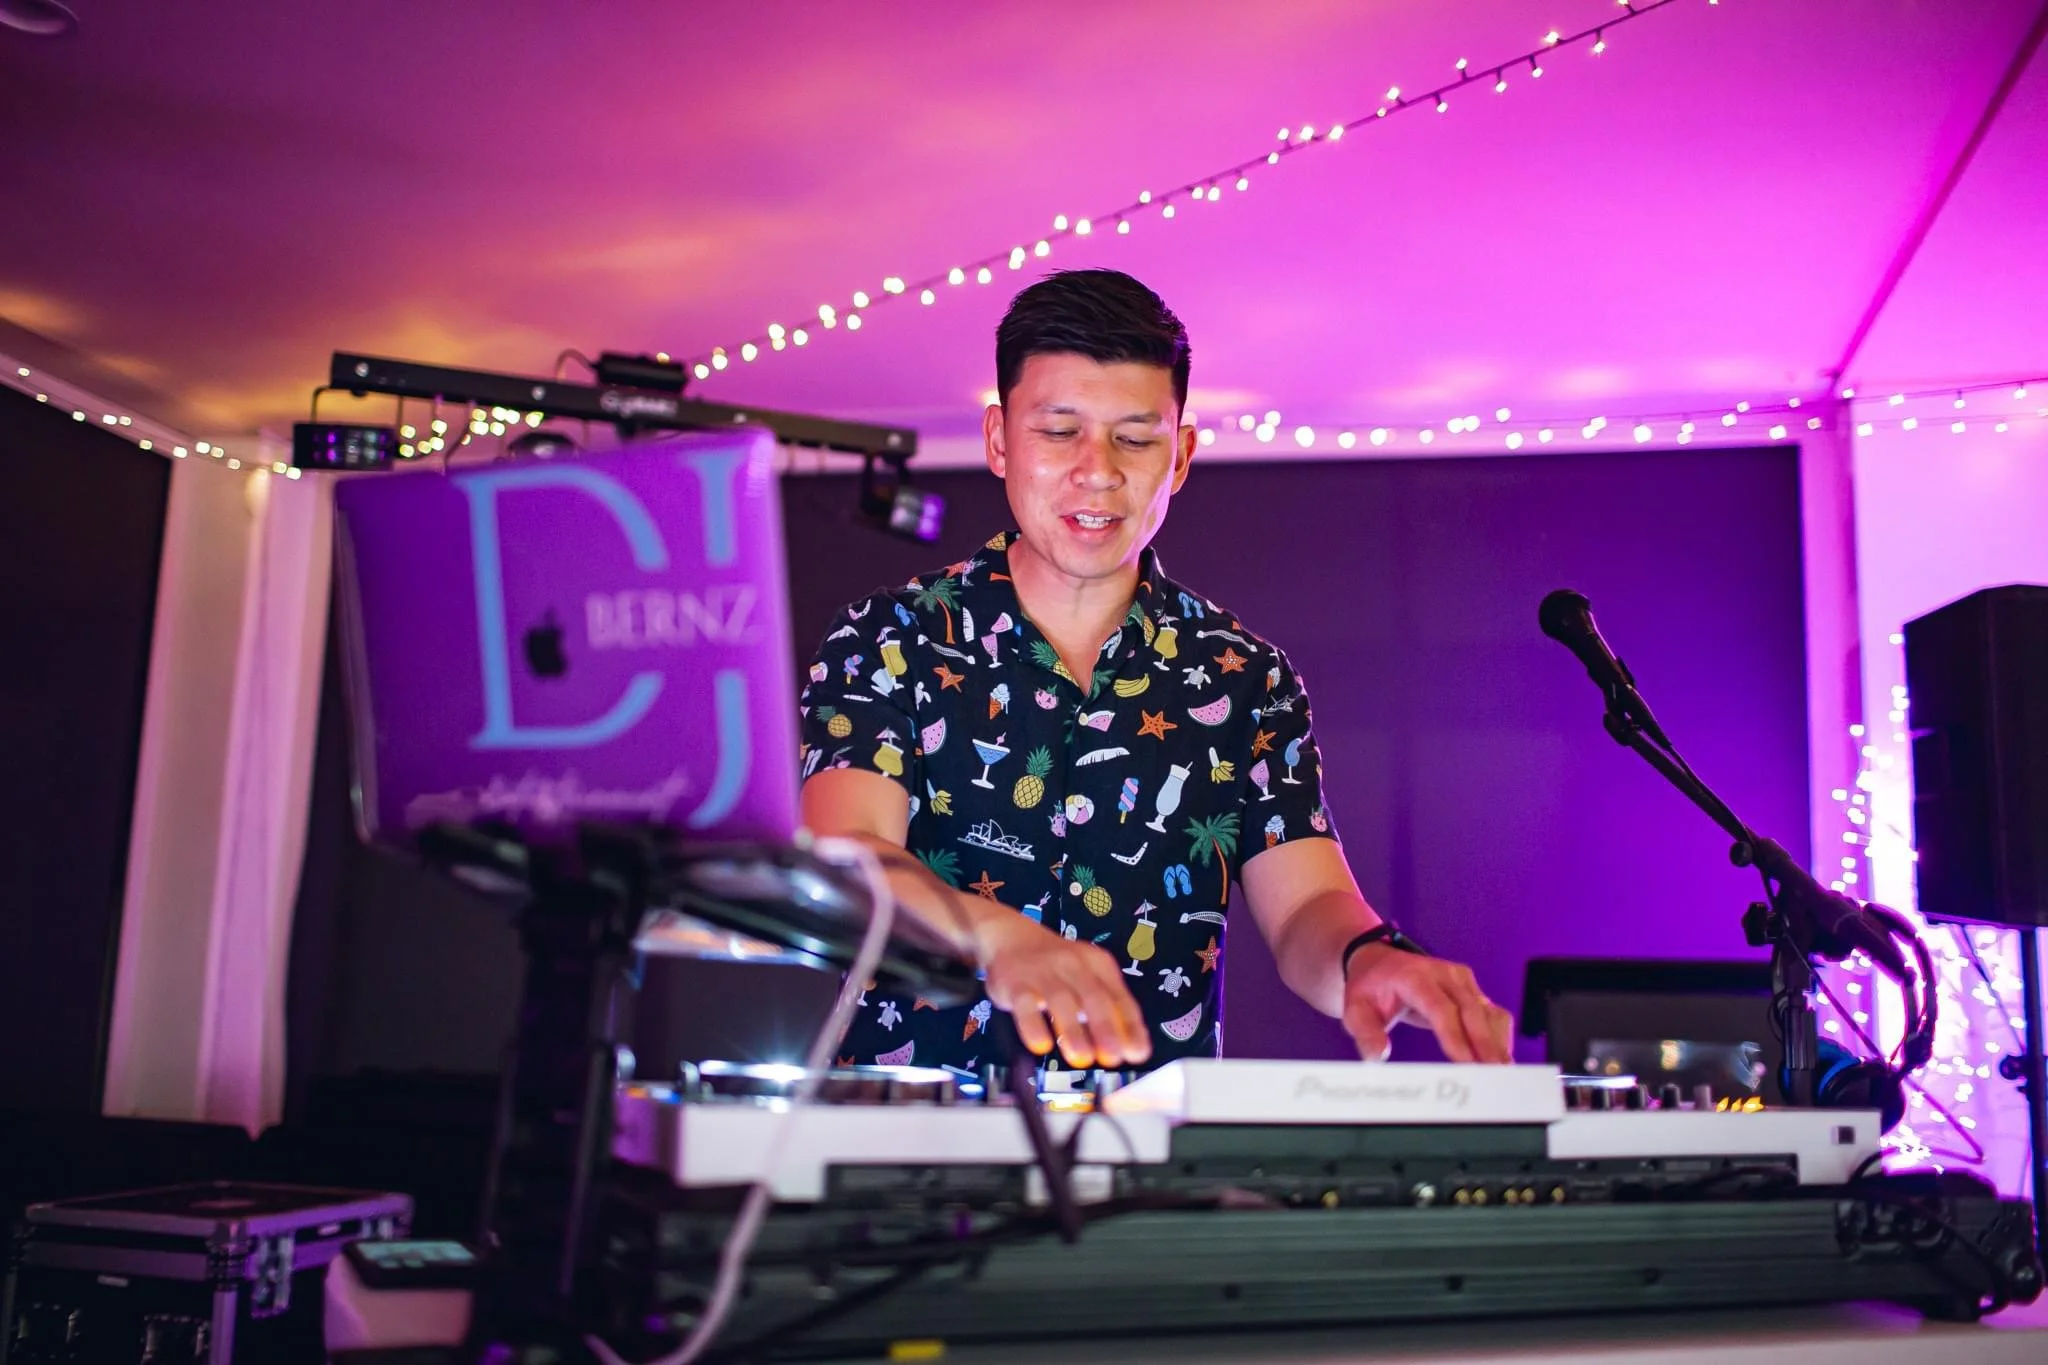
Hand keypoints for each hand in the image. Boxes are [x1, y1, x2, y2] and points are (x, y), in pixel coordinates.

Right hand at [974, 914, 1151, 1069]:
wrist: (1012, 937)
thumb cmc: (1057, 969)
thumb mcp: (1087, 981)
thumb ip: (1109, 1013)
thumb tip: (1133, 1051)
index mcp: (1099, 964)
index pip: (1120, 998)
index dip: (1130, 1026)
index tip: (1138, 1053)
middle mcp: (1074, 964)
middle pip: (1093, 997)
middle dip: (1105, 1028)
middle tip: (1113, 1058)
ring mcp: (1043, 972)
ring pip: (1061, 1001)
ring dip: (1073, 1030)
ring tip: (1082, 1058)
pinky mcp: (1016, 983)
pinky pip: (1025, 1005)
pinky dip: (1033, 1026)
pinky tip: (1041, 1045)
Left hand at [1342, 946, 1513, 1063]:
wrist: (1379, 964)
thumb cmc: (1370, 988)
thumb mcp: (1356, 1009)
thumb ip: (1365, 1033)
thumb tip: (1377, 1056)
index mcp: (1415, 977)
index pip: (1440, 1008)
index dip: (1455, 1036)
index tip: (1465, 1063)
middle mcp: (1444, 974)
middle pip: (1472, 1011)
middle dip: (1484, 1045)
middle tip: (1493, 1076)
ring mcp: (1462, 981)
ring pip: (1489, 1012)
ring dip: (1497, 1043)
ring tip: (1502, 1074)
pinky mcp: (1472, 990)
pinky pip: (1493, 1014)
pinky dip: (1499, 1038)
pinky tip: (1500, 1061)